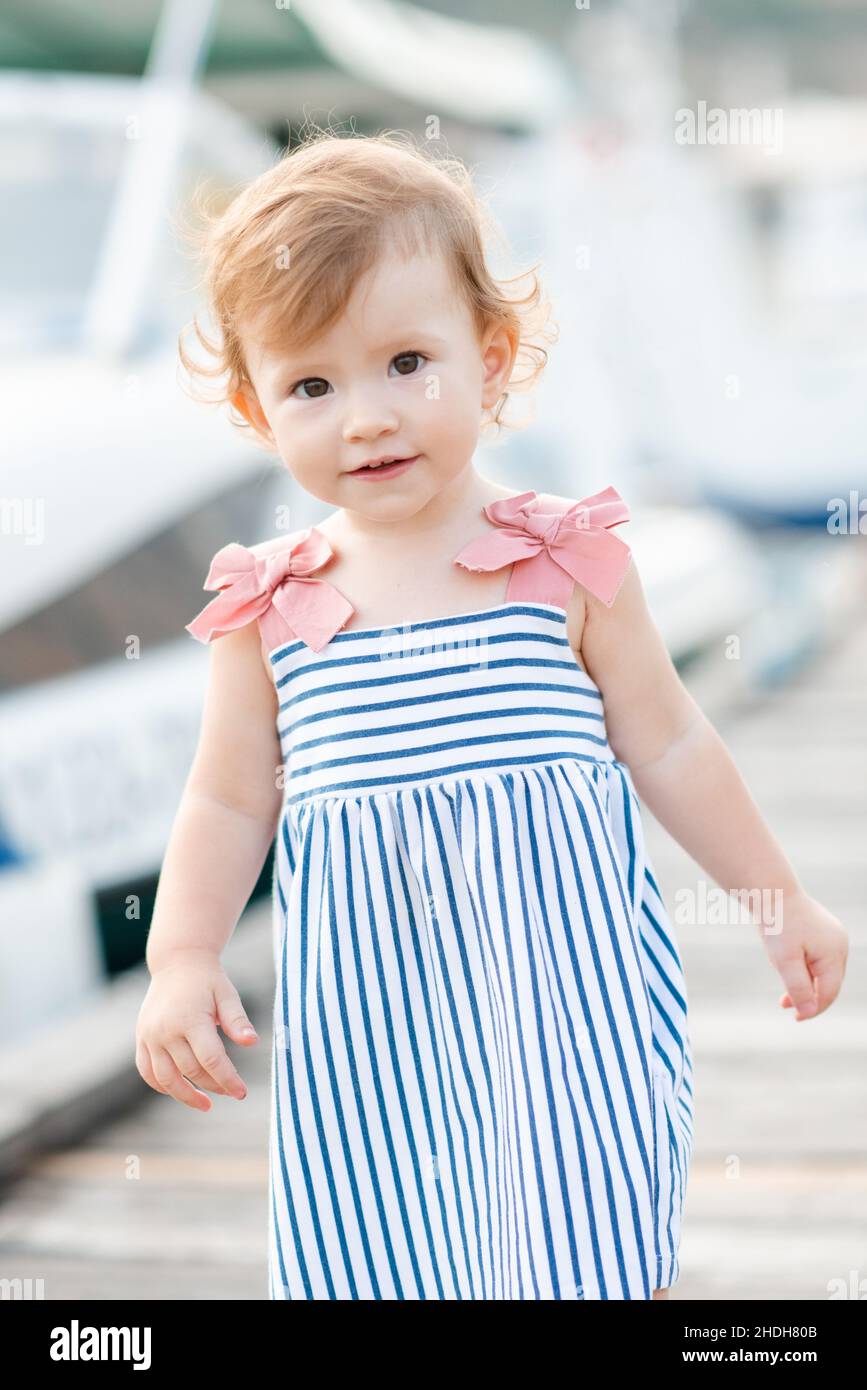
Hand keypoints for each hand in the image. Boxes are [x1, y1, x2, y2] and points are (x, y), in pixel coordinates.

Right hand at [135, 949, 258, 1110]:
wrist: (177, 961)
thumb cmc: (208, 980)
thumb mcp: (227, 995)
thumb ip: (238, 1020)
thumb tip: (252, 1043)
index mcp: (190, 1019)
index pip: (211, 1059)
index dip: (228, 1079)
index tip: (241, 1093)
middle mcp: (166, 1030)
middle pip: (191, 1070)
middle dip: (213, 1086)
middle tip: (231, 1092)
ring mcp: (149, 1035)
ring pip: (165, 1078)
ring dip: (185, 1095)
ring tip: (206, 1104)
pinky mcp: (141, 1037)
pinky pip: (147, 1071)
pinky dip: (161, 1085)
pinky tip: (179, 1091)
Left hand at [758, 889, 847, 1021]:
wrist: (772, 892)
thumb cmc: (777, 925)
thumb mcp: (785, 961)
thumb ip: (798, 988)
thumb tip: (808, 1013)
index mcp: (834, 953)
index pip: (828, 993)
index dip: (813, 1009)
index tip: (794, 1017)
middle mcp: (840, 945)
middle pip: (829, 983)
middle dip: (809, 997)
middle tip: (784, 1004)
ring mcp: (834, 937)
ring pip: (823, 971)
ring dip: (806, 984)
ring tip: (783, 992)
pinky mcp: (825, 932)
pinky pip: (819, 958)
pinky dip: (805, 968)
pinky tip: (788, 969)